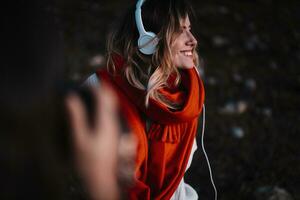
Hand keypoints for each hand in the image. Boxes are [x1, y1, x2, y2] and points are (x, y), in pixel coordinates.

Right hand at [66, 84, 121, 199]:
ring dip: (102, 97)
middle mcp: (112, 122)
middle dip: (102, 88)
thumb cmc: (88, 161)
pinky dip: (102, 106)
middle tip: (89, 83)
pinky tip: (93, 109)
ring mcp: (113, 128)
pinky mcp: (112, 134)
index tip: (84, 81)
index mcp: (105, 121)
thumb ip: (76, 117)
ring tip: (90, 92)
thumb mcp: (78, 138)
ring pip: (111, 106)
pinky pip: (109, 113)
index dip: (95, 85)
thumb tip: (71, 98)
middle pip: (111, 99)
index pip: (103, 96)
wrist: (101, 179)